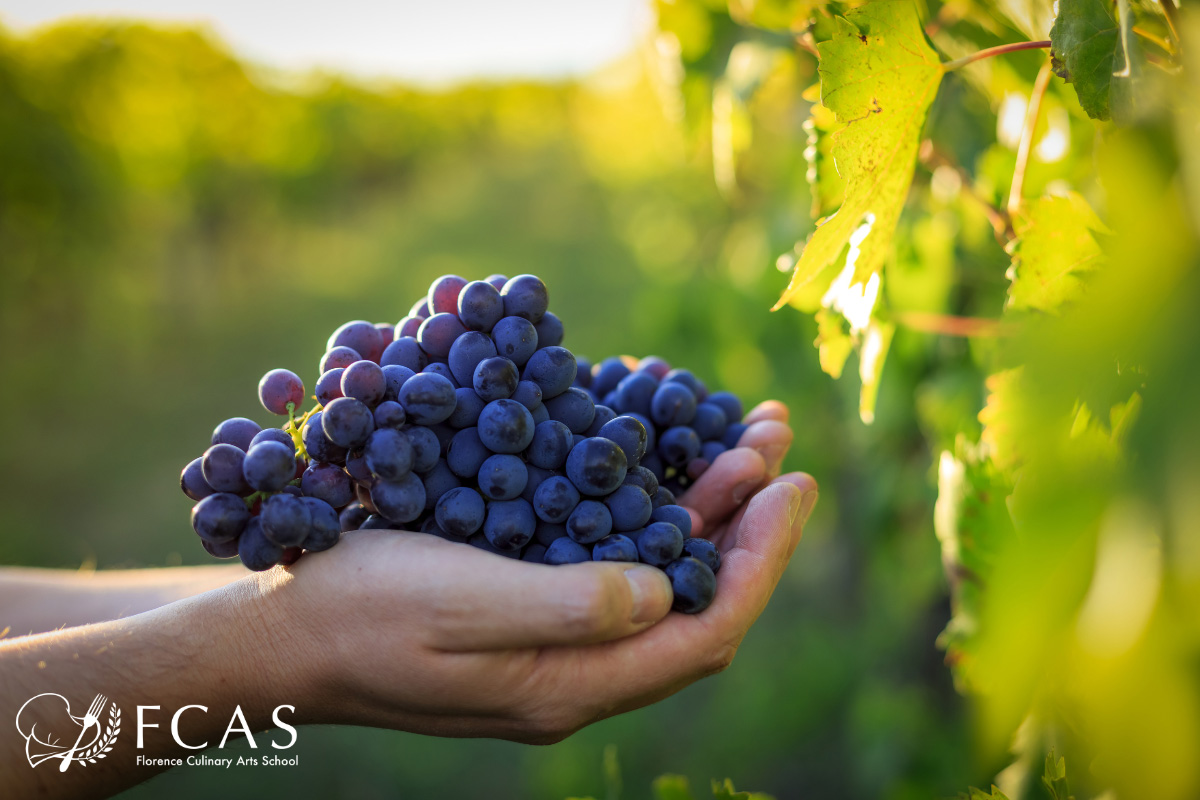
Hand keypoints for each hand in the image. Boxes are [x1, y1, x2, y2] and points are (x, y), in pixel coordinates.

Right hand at [256, 400, 817, 742]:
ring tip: (737, 436)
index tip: (791, 484)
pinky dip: (643, 506)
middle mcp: (575, 672)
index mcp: (569, 685)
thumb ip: (569, 607)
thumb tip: (667, 588)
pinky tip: (651, 454)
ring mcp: (552, 642)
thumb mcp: (459, 607)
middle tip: (771, 439)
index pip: (703, 633)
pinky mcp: (526, 607)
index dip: (760, 562)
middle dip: (744, 522)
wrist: (280, 632)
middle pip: (692, 599)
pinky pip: (609, 559)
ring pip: (656, 577)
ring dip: (701, 508)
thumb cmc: (359, 614)